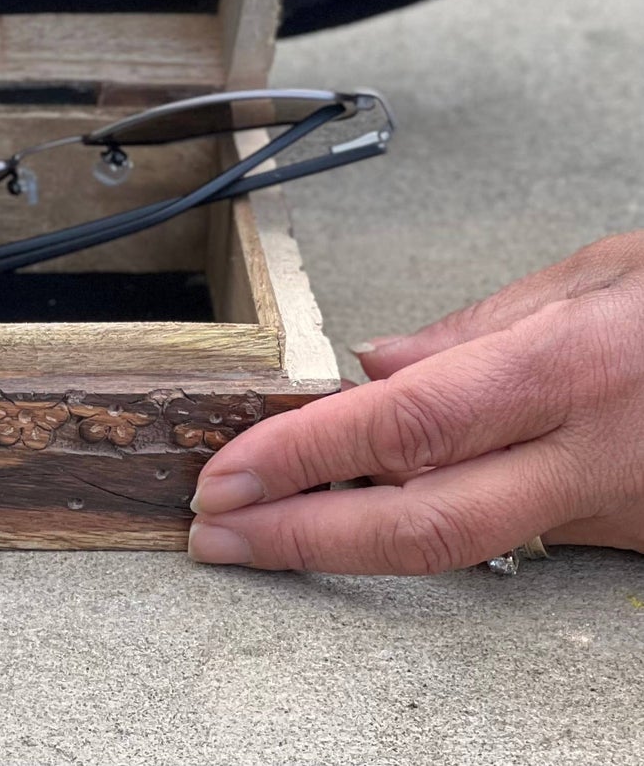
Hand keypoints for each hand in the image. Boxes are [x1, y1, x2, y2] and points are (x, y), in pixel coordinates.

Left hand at [188, 232, 643, 572]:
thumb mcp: (596, 274)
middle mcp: (584, 457)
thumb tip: (376, 362)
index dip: (302, 457)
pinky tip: (366, 509)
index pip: (402, 427)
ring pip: (459, 543)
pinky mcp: (629, 540)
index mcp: (564, 371)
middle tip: (214, 535)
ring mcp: (611, 511)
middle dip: (300, 538)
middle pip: (419, 525)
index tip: (226, 472)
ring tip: (263, 523)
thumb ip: (478, 328)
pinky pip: (510, 536)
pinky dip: (426, 523)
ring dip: (347, 539)